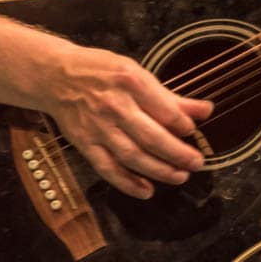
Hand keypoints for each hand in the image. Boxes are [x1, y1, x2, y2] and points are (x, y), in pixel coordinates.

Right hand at [37, 44, 212, 197]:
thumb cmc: (100, 71)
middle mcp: (114, 106)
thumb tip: (205, 110)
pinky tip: (146, 190)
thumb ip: (171, 96)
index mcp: (131, 82)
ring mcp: (98, 127)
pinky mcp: (85, 144)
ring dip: (158, 170)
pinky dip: (127, 183)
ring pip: (132, 156)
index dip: (183, 125)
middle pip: (151, 136)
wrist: (55, 76)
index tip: (194, 132)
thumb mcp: (136, 73)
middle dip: (177, 153)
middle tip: (196, 162)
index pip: (164, 110)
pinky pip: (108, 168)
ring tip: (180, 176)